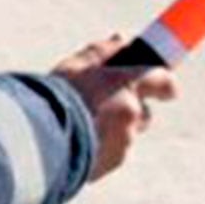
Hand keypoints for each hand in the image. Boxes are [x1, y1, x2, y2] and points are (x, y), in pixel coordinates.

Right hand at [52, 34, 178, 182]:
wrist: (40, 140)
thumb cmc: (56, 96)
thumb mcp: (77, 66)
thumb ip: (105, 52)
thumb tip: (122, 39)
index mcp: (127, 85)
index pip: (164, 81)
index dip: (163, 83)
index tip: (162, 86)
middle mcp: (132, 115)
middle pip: (143, 112)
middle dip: (130, 109)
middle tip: (105, 104)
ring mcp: (123, 142)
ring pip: (125, 134)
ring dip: (110, 129)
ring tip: (80, 125)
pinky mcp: (110, 164)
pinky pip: (109, 153)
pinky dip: (98, 147)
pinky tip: (74, 142)